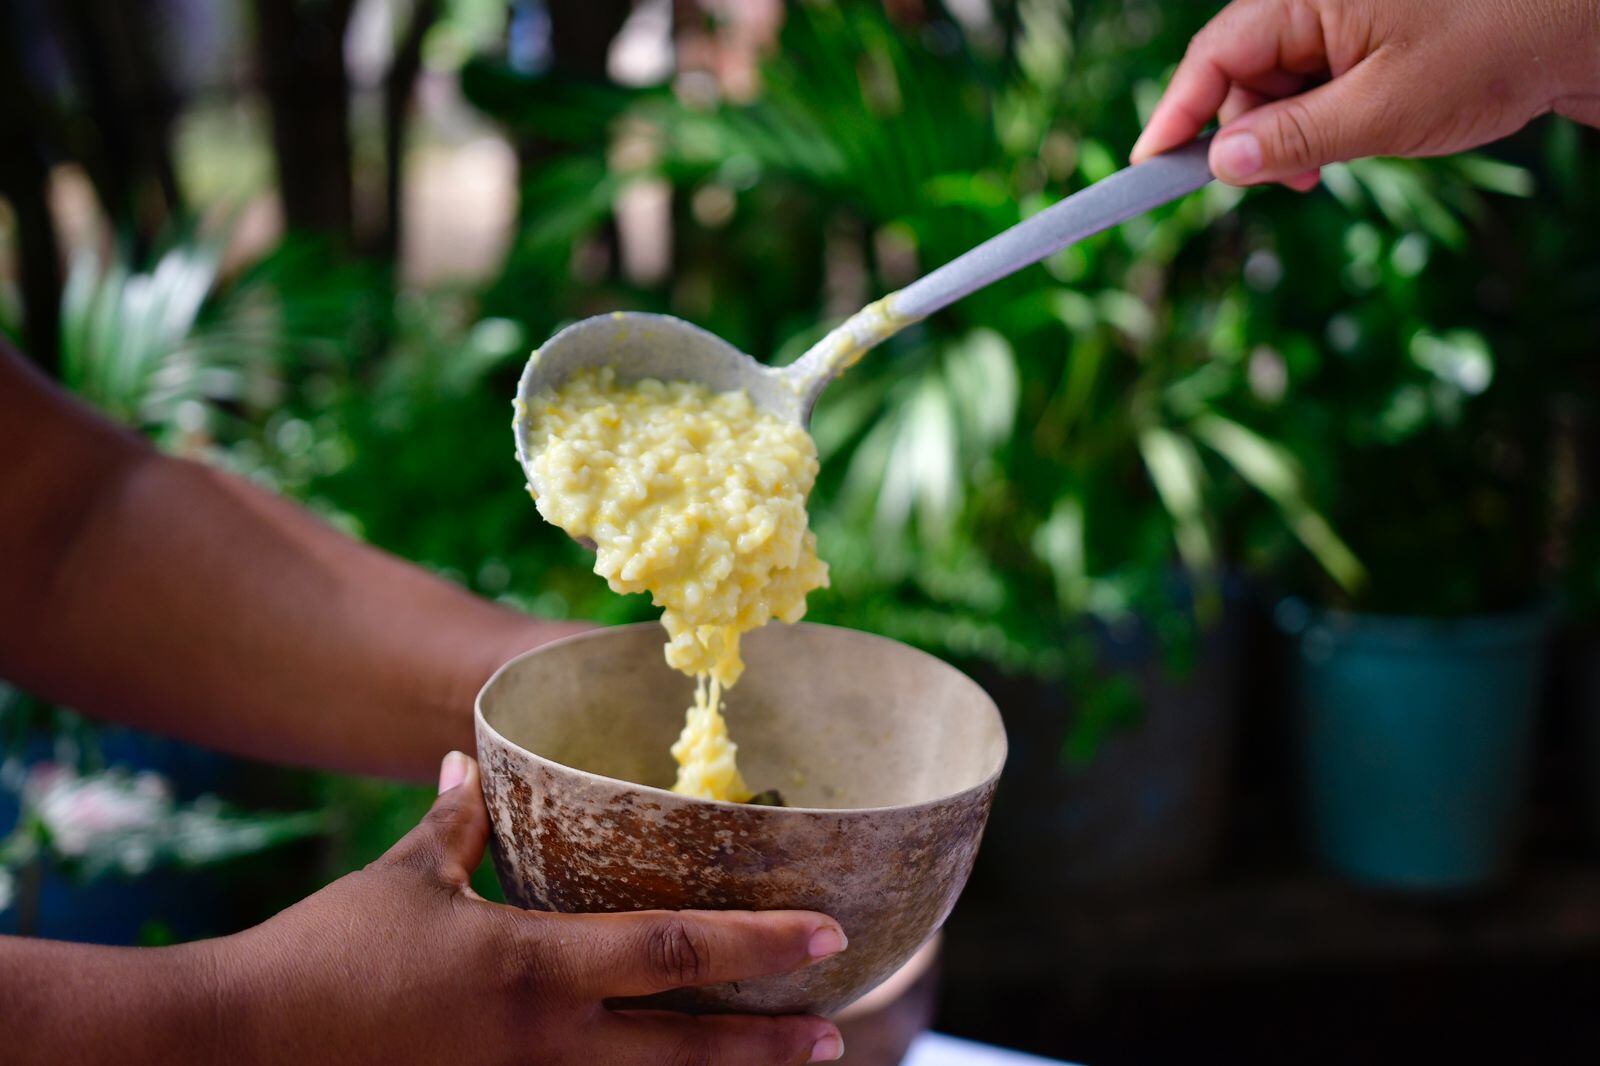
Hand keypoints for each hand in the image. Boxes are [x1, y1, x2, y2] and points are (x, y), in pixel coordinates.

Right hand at [213, 753, 846, 1064]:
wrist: (240, 1048)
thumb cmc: (324, 954)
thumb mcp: (402, 882)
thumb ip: (456, 826)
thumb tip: (473, 763)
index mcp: (532, 965)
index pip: (672, 952)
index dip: (758, 943)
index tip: (828, 932)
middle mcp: (543, 1042)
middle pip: (683, 1049)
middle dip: (767, 1044)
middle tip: (837, 1032)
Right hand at [1131, 0, 1599, 188]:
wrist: (1582, 28)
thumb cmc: (1494, 51)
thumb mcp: (1384, 112)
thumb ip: (1294, 138)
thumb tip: (1220, 163)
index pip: (1215, 53)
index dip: (1176, 112)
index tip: (1148, 168)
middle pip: (1241, 69)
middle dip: (1243, 131)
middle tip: (1276, 184)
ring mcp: (1344, 15)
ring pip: (1276, 79)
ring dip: (1282, 132)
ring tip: (1318, 171)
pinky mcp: (1368, 35)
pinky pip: (1313, 78)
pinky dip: (1315, 119)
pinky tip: (1341, 145)